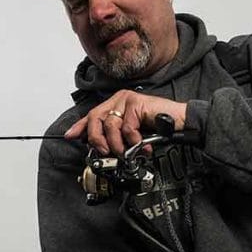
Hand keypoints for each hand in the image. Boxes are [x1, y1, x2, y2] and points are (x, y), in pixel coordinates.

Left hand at [65, 90, 186, 156]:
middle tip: (105, 151)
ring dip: (117, 144)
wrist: (180, 122)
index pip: (92, 115)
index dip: (80, 126)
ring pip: (110, 124)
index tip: (70, 136)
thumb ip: (116, 137)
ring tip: (127, 152)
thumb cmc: (159, 128)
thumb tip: (100, 148)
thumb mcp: (132, 135)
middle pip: (95, 117)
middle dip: (97, 139)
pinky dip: (133, 140)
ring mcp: (127, 100)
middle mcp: (119, 100)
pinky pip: (126, 127)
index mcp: (116, 105)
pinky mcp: (136, 103)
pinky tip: (141, 145)